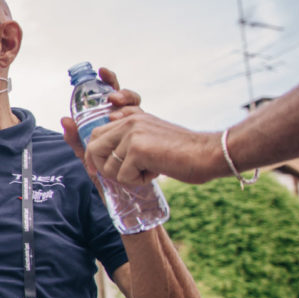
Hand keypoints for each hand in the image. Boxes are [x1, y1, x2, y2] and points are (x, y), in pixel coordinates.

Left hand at [58, 68, 225, 186]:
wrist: (209, 153)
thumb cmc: (182, 151)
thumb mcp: (152, 137)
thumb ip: (129, 133)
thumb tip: (110, 118)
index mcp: (133, 117)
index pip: (97, 126)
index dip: (89, 144)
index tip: (93, 160)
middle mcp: (130, 120)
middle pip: (94, 146)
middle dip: (102, 166)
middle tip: (125, 174)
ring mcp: (132, 132)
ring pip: (106, 165)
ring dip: (124, 177)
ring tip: (147, 169)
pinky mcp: (137, 148)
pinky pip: (122, 175)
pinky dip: (137, 181)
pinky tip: (155, 171)